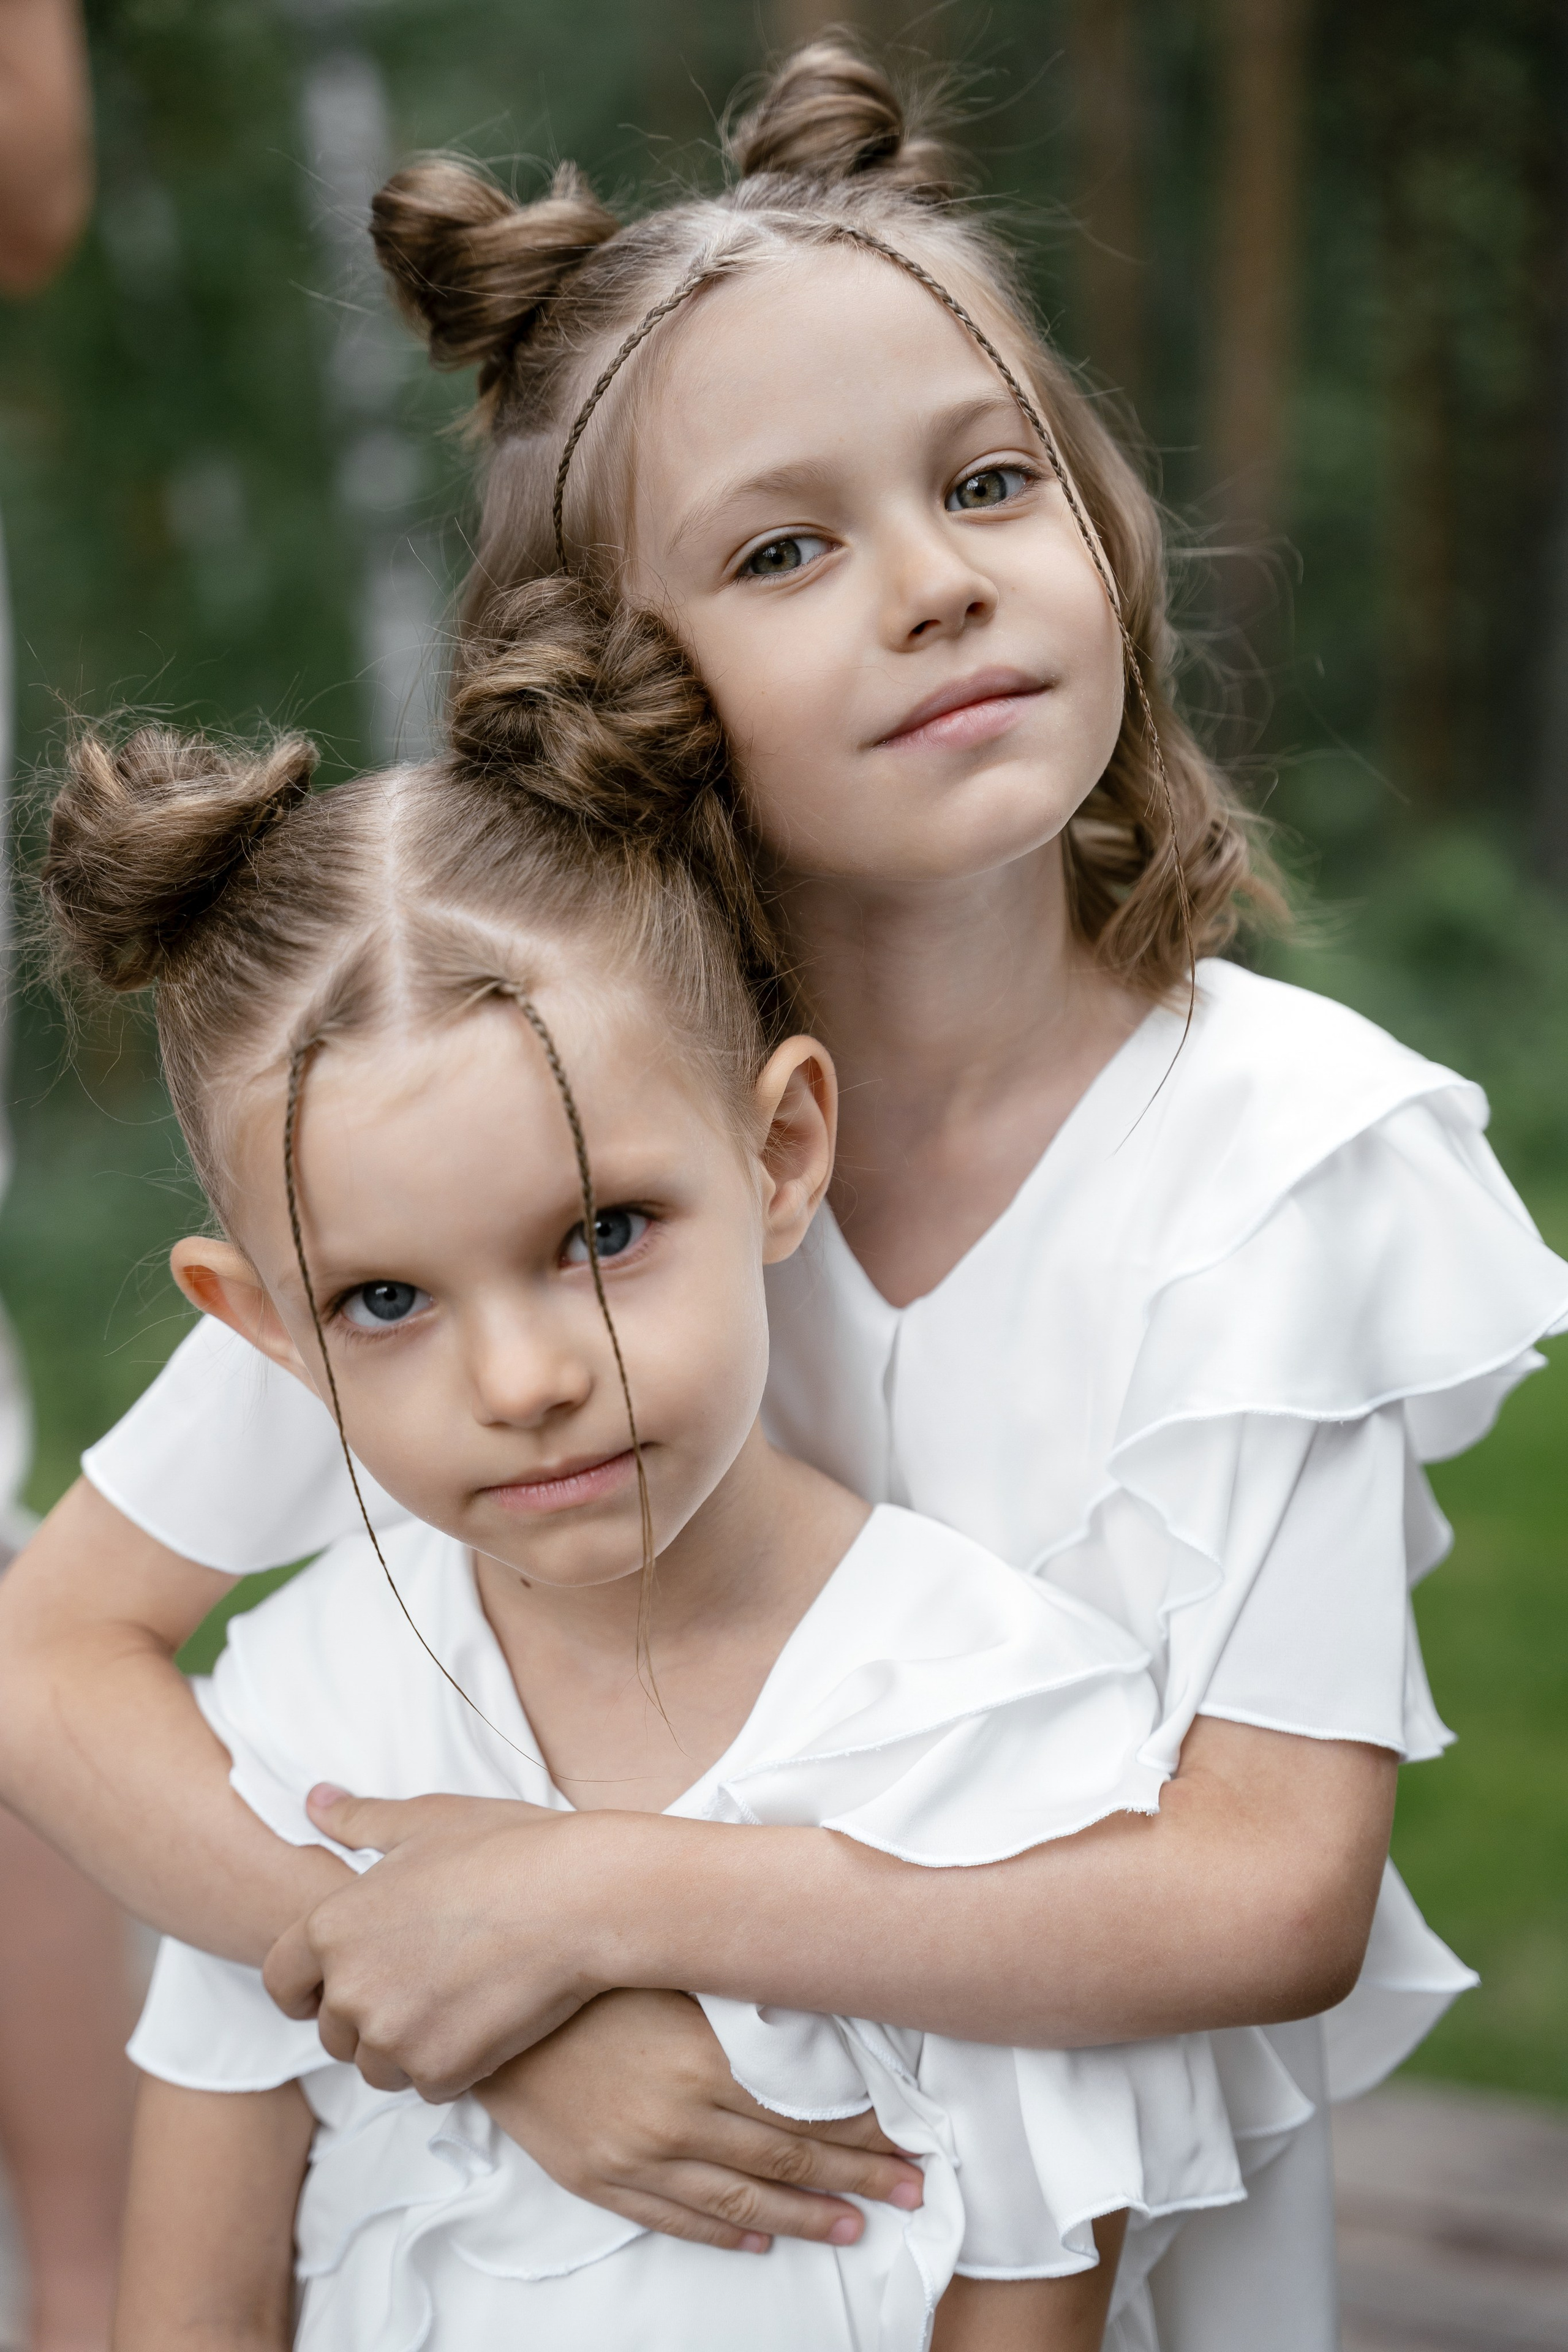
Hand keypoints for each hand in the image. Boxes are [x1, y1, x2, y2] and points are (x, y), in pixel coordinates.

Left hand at [263, 1786, 614, 2097]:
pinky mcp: (439, 2071)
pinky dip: (451, 2063)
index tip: (334, 1987)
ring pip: (378, 2065)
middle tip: (423, 1981)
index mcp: (331, 1926)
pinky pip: (428, 2084)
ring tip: (455, 2000)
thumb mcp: (427, 1820)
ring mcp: (392, 2036)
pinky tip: (485, 2019)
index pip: (281, 1982)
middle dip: (368, 2014)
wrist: (579, 1898)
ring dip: (407, 2045)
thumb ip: (360, 1819)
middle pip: (334, 2031)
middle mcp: (350, 1988)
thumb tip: (314, 1800)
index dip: (306, 1987)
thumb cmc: (506, 1848)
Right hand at [477, 1989, 923, 2252]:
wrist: (491, 2010)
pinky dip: (728, 2236)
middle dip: (859, 2179)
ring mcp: (638, 2158)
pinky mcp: (601, 2180)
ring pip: (744, 2204)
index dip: (866, 2132)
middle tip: (912, 2191)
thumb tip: (817, 2014)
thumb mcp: (674, 1976)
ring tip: (856, 2226)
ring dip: (809, 2219)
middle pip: (789, 2162)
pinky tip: (763, 2241)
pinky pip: (679, 2220)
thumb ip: (742, 2005)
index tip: (912, 2141)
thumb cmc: (589, 1975)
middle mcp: (677, 2120)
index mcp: (703, 2063)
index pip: (807, 2113)